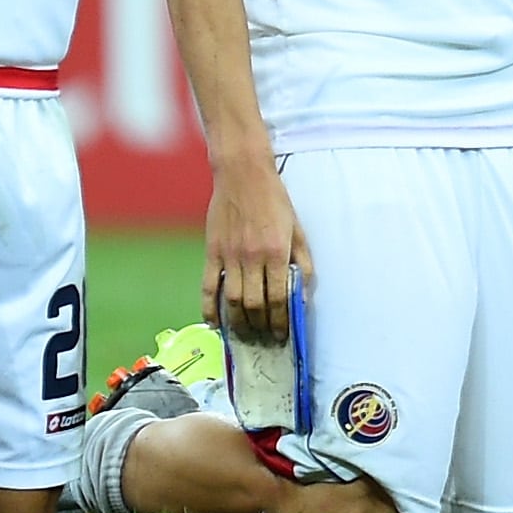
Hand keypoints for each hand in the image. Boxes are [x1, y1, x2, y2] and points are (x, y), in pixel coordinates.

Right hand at [206, 158, 311, 340]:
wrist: (243, 173)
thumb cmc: (274, 198)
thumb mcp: (297, 227)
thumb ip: (303, 260)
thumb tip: (304, 291)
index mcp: (276, 252)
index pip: (279, 297)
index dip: (281, 321)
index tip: (282, 334)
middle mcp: (252, 257)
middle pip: (255, 304)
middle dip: (262, 326)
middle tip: (265, 339)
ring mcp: (229, 255)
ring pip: (232, 300)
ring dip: (239, 323)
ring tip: (245, 335)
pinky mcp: (212, 251)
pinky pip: (208, 286)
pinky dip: (210, 308)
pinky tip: (215, 323)